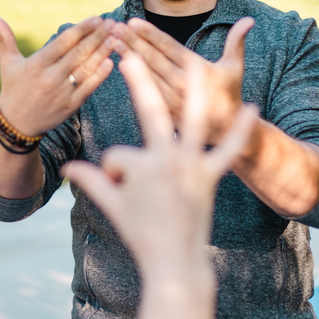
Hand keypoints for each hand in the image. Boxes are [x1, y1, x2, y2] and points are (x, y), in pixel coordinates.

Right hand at [0, 15, 116, 135]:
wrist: (16, 125)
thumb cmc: (12, 89)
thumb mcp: (7, 63)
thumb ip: (4, 38)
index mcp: (36, 64)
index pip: (64, 41)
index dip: (82, 29)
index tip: (97, 18)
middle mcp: (50, 78)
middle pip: (79, 53)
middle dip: (97, 36)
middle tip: (113, 23)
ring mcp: (61, 93)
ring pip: (87, 69)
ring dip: (103, 52)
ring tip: (117, 38)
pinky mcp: (70, 107)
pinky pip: (88, 88)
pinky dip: (100, 75)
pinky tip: (111, 62)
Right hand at [62, 52, 255, 274]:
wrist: (175, 262)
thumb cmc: (140, 235)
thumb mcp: (113, 206)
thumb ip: (91, 182)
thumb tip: (67, 169)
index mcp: (140, 166)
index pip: (119, 155)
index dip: (114, 175)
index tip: (121, 195)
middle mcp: (167, 160)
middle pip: (150, 113)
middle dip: (138, 82)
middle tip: (130, 56)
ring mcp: (191, 166)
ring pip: (193, 121)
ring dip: (197, 91)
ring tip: (198, 63)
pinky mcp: (210, 176)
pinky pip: (228, 151)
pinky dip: (241, 132)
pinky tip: (252, 108)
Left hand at [110, 16, 254, 143]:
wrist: (226, 131)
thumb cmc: (229, 94)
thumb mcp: (235, 67)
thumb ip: (237, 42)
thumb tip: (249, 19)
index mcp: (196, 70)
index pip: (168, 48)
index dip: (149, 34)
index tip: (132, 22)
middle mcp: (181, 84)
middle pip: (151, 59)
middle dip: (131, 41)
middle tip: (114, 26)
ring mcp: (170, 99)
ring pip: (144, 74)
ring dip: (126, 56)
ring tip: (111, 41)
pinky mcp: (164, 111)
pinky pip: (144, 91)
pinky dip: (130, 78)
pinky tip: (118, 63)